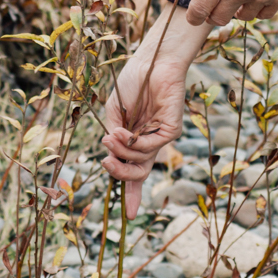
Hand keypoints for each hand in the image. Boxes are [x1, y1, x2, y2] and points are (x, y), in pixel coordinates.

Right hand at [103, 12, 200, 217]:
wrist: (150, 62)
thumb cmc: (132, 83)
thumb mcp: (113, 114)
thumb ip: (113, 138)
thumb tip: (112, 159)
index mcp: (136, 139)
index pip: (134, 170)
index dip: (131, 192)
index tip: (129, 216)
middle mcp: (150, 142)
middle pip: (138, 173)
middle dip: (120, 174)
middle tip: (106, 163)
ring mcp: (161, 137)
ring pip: (141, 162)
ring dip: (121, 153)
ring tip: (111, 136)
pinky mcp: (172, 130)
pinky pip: (150, 148)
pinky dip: (133, 144)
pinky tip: (123, 131)